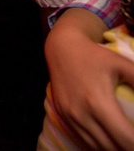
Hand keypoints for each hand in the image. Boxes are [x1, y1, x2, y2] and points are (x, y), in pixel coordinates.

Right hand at [47, 9, 133, 149]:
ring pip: (96, 148)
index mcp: (98, 102)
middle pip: (112, 148)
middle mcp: (82, 114)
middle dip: (128, 148)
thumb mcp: (123, 65)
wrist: (62, 48)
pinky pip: (83, 141)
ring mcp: (70, 117)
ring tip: (125, 143)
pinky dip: (99, 146)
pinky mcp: (63, 117)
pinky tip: (110, 142)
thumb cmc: (95, 56)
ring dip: (114, 149)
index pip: (125, 138)